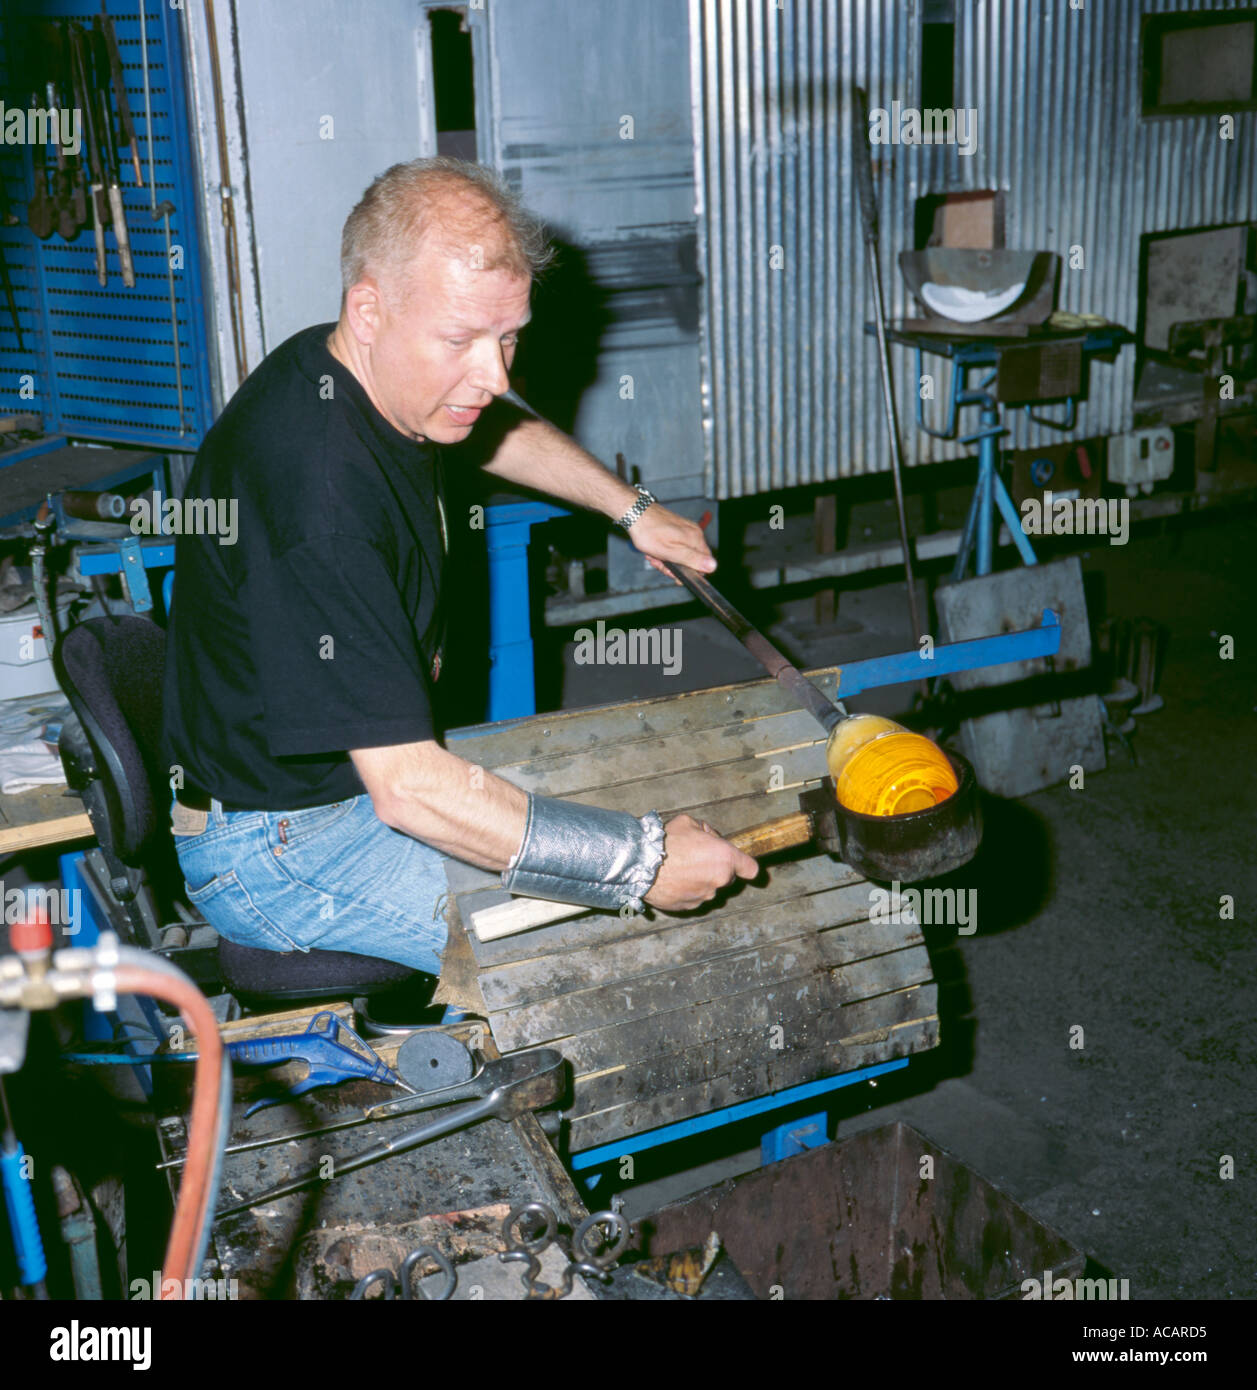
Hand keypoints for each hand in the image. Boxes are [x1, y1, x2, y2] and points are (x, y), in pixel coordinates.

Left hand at [628, 504, 714, 580]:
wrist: (635, 513)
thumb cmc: (648, 532)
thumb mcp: (670, 551)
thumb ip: (692, 559)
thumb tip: (712, 566)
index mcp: (695, 538)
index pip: (704, 563)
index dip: (689, 572)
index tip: (674, 574)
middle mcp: (693, 532)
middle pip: (691, 559)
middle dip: (674, 566)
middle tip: (659, 562)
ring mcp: (685, 529)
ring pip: (681, 553)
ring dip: (666, 559)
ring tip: (654, 555)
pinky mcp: (677, 527)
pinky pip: (675, 545)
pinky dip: (664, 551)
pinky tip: (654, 549)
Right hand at [644, 813, 758, 911]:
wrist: (641, 863)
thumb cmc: (665, 842)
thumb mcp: (689, 822)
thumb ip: (706, 830)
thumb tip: (710, 837)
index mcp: (725, 858)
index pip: (750, 869)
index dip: (745, 866)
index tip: (741, 864)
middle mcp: (719, 880)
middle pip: (727, 877)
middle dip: (716, 868)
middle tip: (696, 857)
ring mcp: (704, 896)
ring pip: (708, 888)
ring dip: (700, 880)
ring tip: (679, 868)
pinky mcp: (689, 906)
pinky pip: (693, 897)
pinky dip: (686, 890)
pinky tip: (673, 879)